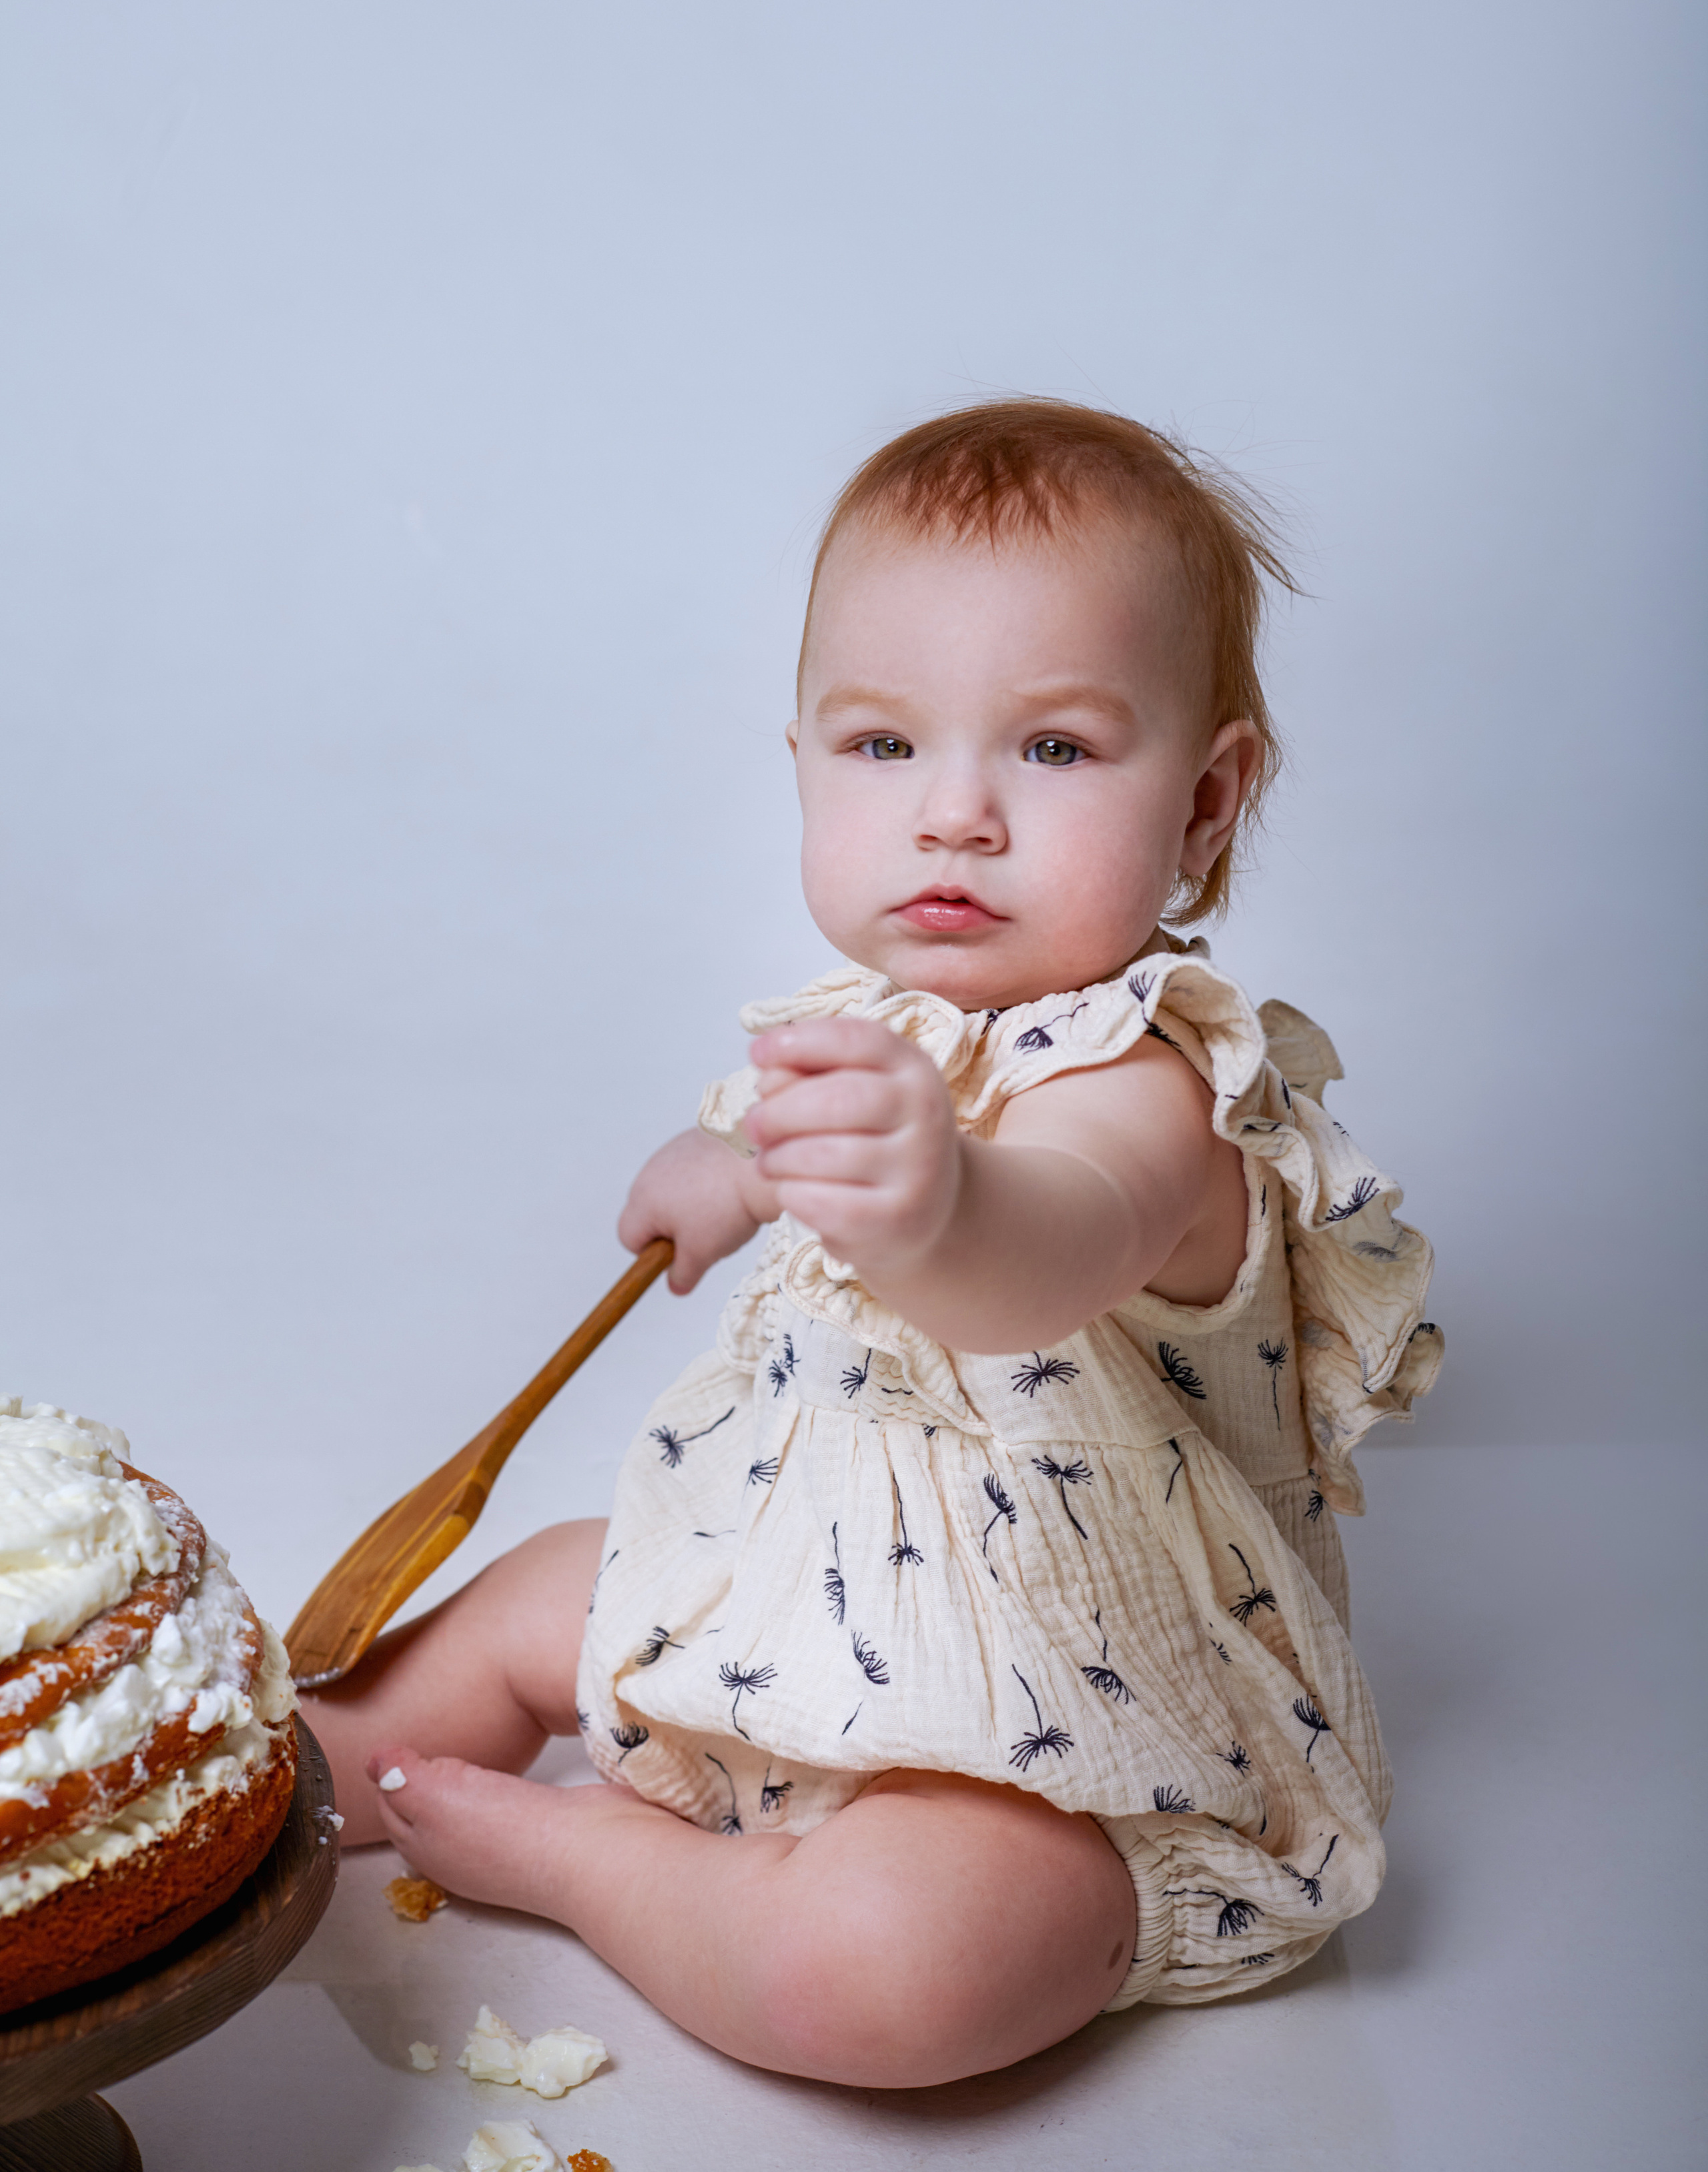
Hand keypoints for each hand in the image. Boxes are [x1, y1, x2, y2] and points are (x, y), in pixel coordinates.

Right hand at [619, 1128, 764, 1292]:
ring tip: (720, 1208)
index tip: (680, 1254)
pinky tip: (726, 1185)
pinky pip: (688, 1168)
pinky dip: (702, 1180)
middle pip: (647, 1212)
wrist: (760, 1162)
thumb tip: (675, 1286)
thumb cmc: (727, 1206)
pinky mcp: (692, 1139)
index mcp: (643, 1201)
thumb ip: (682, 1275)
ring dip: (686, 1203)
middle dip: (671, 1228)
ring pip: (669, 1190)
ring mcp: (671, 1152)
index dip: (652, 1254)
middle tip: (704, 1233)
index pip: (629, 1238)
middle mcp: (650, 1173)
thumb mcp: (702, 1253)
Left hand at [743, 1018, 962, 1276]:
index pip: (855, 1040)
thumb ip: (808, 1074)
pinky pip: (819, 1202)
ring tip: (768, 1161)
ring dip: (777, 1158)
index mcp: (914, 1069)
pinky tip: (792, 1189)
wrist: (923, 1209)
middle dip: (779, 1111)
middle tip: (752, 1124)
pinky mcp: (895, 1219)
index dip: (797, 1042)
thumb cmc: (872, 1137)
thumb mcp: (852, 1092)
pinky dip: (791, 1193)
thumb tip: (769, 1077)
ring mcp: (918, 1171)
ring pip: (822, 1155)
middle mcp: (927, 1114)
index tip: (756, 1053)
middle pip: (836, 1099)